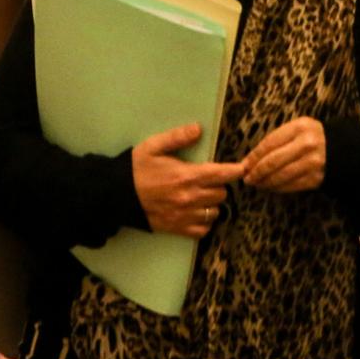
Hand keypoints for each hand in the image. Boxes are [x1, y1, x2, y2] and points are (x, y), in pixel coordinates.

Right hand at [131, 123, 244, 237]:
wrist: (117, 196)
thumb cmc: (137, 168)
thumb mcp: (153, 146)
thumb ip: (177, 137)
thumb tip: (198, 128)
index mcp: (186, 176)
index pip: (221, 174)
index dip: (236, 171)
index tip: (242, 168)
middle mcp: (189, 198)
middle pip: (222, 193)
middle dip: (219, 185)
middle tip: (209, 179)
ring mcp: (185, 216)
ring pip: (215, 211)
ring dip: (212, 203)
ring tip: (202, 195)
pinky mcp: (178, 229)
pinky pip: (203, 229)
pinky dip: (205, 222)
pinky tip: (197, 212)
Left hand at [242, 117, 325, 193]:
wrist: (343, 150)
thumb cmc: (313, 139)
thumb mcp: (297, 130)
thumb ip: (276, 141)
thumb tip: (249, 161)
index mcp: (300, 127)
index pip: (269, 143)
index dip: (253, 157)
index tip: (244, 165)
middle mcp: (307, 144)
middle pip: (272, 161)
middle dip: (256, 172)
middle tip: (247, 179)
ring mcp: (313, 162)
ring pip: (280, 176)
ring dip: (265, 182)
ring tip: (257, 184)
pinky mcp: (316, 178)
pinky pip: (291, 185)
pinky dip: (278, 188)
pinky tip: (271, 187)